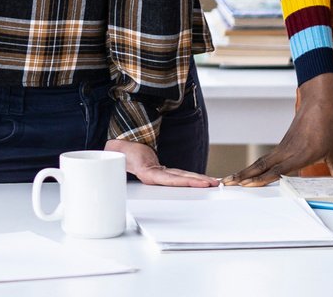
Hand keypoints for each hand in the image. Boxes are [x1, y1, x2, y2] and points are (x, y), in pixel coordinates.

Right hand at [102, 138, 218, 186]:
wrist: (120, 149)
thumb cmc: (122, 154)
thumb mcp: (124, 158)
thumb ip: (127, 162)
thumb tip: (119, 159)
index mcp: (148, 174)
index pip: (170, 179)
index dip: (186, 181)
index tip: (199, 183)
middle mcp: (156, 177)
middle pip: (181, 180)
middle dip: (198, 182)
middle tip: (213, 184)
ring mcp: (160, 176)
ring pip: (183, 179)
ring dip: (198, 180)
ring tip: (213, 183)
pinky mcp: (163, 173)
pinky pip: (179, 175)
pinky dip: (191, 177)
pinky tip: (202, 180)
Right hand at [225, 73, 332, 185]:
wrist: (320, 100)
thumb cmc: (328, 122)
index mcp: (300, 154)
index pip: (277, 170)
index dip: (262, 179)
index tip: (247, 185)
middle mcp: (287, 151)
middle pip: (260, 166)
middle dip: (243, 175)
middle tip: (226, 183)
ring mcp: (284, 147)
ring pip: (261, 162)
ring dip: (245, 171)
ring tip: (230, 179)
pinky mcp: (284, 143)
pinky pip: (267, 158)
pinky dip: (255, 166)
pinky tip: (250, 173)